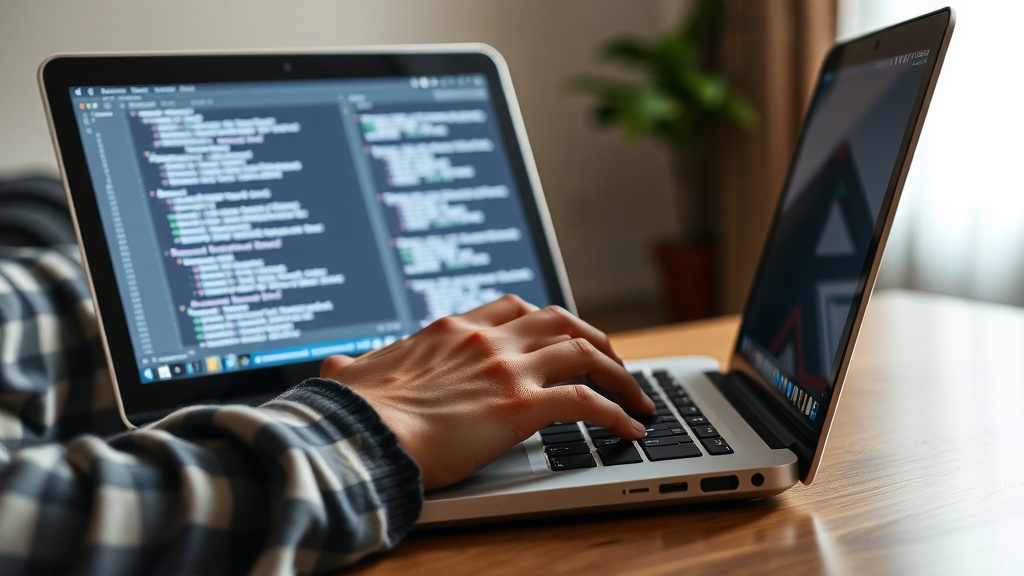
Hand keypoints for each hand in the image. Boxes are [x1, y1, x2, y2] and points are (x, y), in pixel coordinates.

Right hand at [320, 295, 653, 490]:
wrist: (356, 435)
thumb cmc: (351, 412)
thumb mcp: (348, 376)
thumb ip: (350, 366)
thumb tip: (333, 367)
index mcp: (450, 330)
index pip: (512, 307)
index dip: (544, 321)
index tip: (559, 336)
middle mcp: (486, 340)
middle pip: (560, 320)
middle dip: (593, 338)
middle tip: (611, 361)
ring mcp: (506, 369)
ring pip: (586, 352)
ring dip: (619, 373)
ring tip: (636, 397)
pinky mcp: (521, 406)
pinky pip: (588, 402)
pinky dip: (617, 414)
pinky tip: (630, 430)